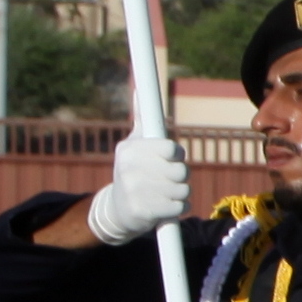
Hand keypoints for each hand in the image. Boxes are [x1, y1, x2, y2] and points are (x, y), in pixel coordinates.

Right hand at [88, 129, 191, 248]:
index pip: (172, 149)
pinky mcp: (143, 212)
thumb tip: (140, 90)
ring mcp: (135, 191)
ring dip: (180, 193)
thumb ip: (143, 120)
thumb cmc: (133, 171)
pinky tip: (165, 207)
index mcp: (130, 150)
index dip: (176, 156)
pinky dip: (179, 208)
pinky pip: (181, 207)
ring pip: (184, 189)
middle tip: (166, 179)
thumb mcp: (133, 145)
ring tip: (164, 193)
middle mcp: (130, 169)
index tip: (169, 159)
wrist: (117, 210)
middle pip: (182, 170)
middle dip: (180, 176)